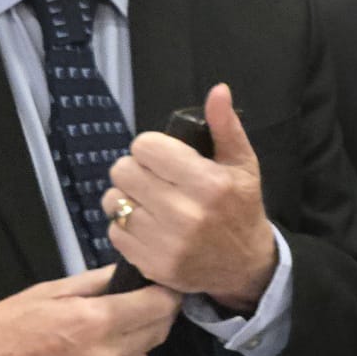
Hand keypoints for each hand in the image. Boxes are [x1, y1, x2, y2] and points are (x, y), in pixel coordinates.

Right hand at [0, 266, 180, 355]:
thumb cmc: (1, 331)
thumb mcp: (47, 292)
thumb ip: (95, 282)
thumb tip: (128, 273)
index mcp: (94, 321)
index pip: (159, 306)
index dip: (166, 295)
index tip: (164, 290)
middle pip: (157, 334)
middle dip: (153, 318)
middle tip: (135, 310)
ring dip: (131, 348)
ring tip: (97, 341)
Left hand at [102, 83, 276, 310]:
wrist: (244, 265)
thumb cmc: (241, 207)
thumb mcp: (243, 164)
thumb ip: (225, 126)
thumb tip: (218, 90)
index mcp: (208, 183)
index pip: (145, 147)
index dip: (152, 148)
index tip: (164, 158)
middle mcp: (185, 213)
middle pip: (123, 171)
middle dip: (136, 171)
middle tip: (154, 179)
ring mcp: (165, 242)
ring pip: (112, 201)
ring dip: (126, 198)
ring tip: (148, 202)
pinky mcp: (151, 263)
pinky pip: (114, 231)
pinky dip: (125, 226)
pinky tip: (148, 226)